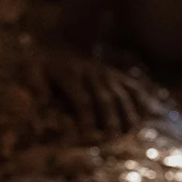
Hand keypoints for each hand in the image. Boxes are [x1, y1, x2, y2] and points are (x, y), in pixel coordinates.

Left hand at [36, 46, 155, 134]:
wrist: (64, 41)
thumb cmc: (45, 62)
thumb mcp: (33, 67)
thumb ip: (35, 83)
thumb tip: (43, 101)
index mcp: (71, 75)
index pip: (81, 98)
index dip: (85, 116)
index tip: (87, 134)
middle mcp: (92, 75)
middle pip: (105, 99)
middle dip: (110, 119)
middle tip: (113, 139)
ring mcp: (106, 74)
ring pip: (120, 94)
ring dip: (127, 113)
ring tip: (132, 132)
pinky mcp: (116, 75)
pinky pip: (131, 86)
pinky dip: (140, 98)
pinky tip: (148, 112)